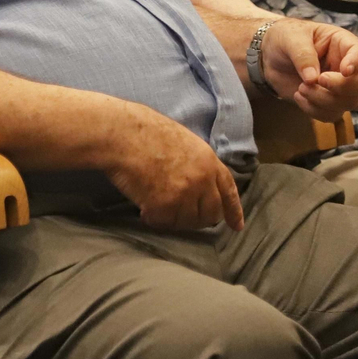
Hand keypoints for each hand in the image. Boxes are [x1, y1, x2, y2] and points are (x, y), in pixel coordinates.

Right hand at [104, 103, 244, 231]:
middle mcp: (202, 179)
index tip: (236, 226)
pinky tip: (143, 207)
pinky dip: (153, 218)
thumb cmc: (143, 131)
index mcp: (208, 160)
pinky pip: (164, 223)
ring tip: (154, 204)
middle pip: (210, 213)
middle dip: (197, 217)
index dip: (233, 210)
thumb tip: (198, 184)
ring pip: (187, 222)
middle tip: (178, 213)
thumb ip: (195, 163)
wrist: (121, 133)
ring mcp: (184, 194)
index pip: (228, 190)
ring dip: (172, 218)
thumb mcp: (182, 140)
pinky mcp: (165, 205)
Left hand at [259, 17, 357, 121]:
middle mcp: (344, 65)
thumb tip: (312, 79)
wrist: (268, 56)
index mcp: (341, 43)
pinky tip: (298, 96)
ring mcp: (338, 86)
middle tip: (320, 80)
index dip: (357, 62)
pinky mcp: (326, 101)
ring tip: (300, 88)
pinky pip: (331, 114)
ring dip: (322, 99)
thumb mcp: (290, 38)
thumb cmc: (284, 39)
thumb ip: (303, 55)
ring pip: (348, 101)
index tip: (345, 70)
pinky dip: (314, 110)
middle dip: (344, 86)